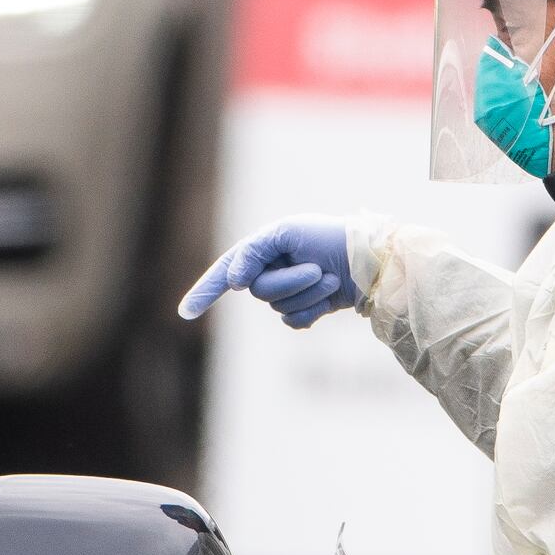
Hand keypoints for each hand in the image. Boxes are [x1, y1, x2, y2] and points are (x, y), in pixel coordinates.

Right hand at [179, 215, 361, 328]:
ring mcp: (286, 293)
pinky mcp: (304, 311)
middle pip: (258, 291)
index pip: (224, 272)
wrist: (369, 260)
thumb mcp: (287, 232)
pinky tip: (329, 295)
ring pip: (278, 307)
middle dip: (289, 281)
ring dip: (308, 292)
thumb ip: (253, 251)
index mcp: (260, 249)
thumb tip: (234, 282)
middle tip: (316, 268)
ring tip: (328, 277)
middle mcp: (269, 271)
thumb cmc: (329, 238)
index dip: (204, 292)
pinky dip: (313, 309)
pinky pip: (294, 322)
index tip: (185, 314)